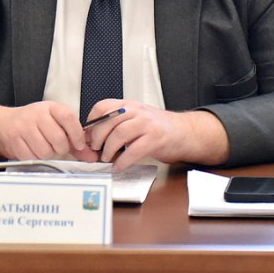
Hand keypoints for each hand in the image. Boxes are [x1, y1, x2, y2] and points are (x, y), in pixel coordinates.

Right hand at [0, 102, 99, 162]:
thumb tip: (92, 156)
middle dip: (61, 148)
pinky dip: (34, 158)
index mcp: (50, 107)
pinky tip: (31, 150)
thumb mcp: (55, 124)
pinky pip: (31, 156)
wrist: (3, 124)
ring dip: (47, 154)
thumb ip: (75, 141)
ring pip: (45, 151)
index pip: (68, 117)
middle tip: (56, 146)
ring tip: (42, 147)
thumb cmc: (35, 124)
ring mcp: (23, 126)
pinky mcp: (13, 139)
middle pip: (58, 139)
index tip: (79, 144)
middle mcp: (36, 114)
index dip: (76, 134)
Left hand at [83, 100, 229, 169]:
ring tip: (107, 158)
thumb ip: (116, 125)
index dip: (91, 122)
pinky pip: (133, 150)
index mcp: (129, 106)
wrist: (185, 132)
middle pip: (108, 122)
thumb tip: (92, 138)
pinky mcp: (155, 139)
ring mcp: (147, 124)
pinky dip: (123, 161)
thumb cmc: (158, 129)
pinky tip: (119, 166)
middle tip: (95, 150)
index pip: (102, 106)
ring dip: (108, 150)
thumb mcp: (136, 120)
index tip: (88, 135)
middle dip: (97, 139)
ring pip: (119, 134)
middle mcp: (137, 111)